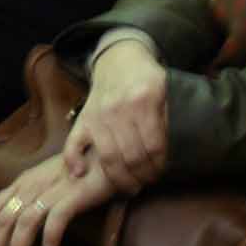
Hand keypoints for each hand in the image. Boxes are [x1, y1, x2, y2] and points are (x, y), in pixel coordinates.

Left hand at [0, 153, 122, 245]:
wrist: (108, 152)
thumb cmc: (79, 170)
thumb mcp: (48, 182)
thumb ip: (32, 198)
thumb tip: (15, 225)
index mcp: (24, 181)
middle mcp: (34, 184)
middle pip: (4, 216)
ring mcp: (53, 188)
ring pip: (25, 220)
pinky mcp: (74, 194)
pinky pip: (56, 217)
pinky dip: (49, 236)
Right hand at [67, 41, 171, 192]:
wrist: (119, 59)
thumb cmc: (146, 80)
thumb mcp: (165, 91)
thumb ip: (168, 119)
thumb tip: (171, 153)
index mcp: (144, 100)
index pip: (154, 146)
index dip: (159, 166)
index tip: (161, 173)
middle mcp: (119, 108)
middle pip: (132, 156)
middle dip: (142, 176)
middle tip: (146, 183)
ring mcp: (98, 114)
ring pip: (108, 157)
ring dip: (119, 179)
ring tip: (129, 187)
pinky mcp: (83, 118)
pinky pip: (73, 142)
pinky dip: (73, 160)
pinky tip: (80, 174)